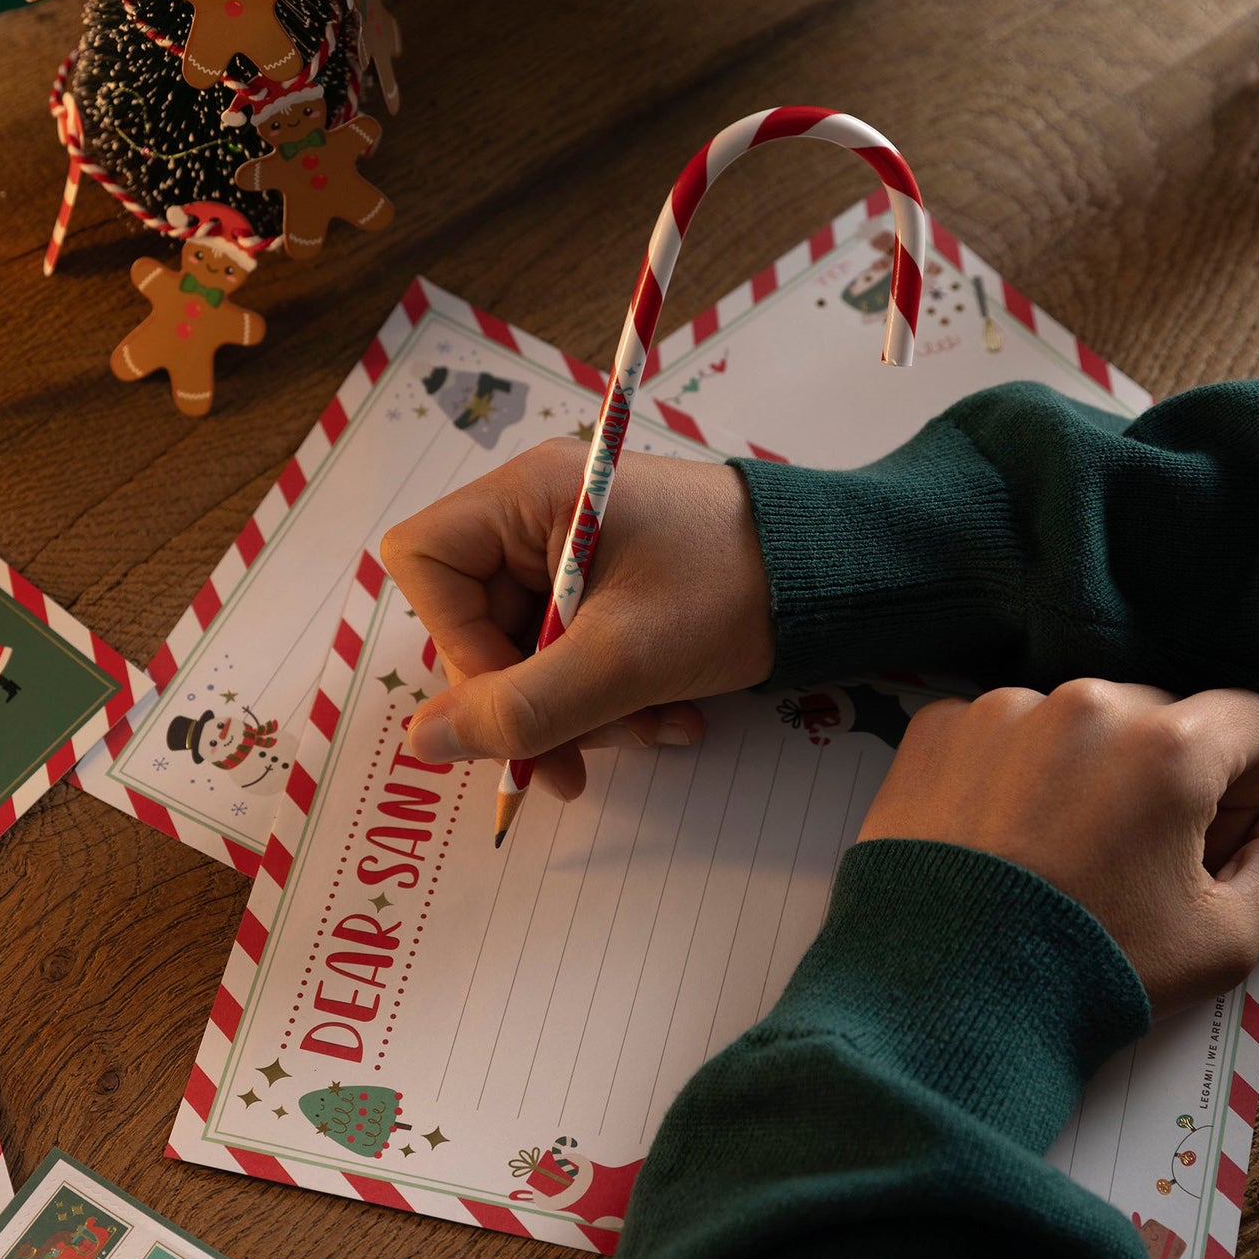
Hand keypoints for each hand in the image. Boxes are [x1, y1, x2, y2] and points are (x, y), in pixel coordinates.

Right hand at [381, 440, 773, 797]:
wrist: (838, 578)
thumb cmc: (732, 590)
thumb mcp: (622, 660)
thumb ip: (519, 708)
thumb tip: (420, 743)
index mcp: (527, 494)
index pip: (427, 563)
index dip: (453, 641)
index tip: (513, 697)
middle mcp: (537, 514)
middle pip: (475, 622)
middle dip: (532, 702)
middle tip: (578, 763)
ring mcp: (572, 551)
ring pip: (526, 653)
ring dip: (579, 713)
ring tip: (654, 732)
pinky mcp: (607, 586)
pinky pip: (571, 654)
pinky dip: (609, 699)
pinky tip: (669, 720)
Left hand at [858, 681, 1258, 1012]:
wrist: (944, 995)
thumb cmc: (1084, 970)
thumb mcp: (1226, 936)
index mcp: (1167, 746)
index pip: (1248, 721)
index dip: (1244, 782)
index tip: (1209, 831)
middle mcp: (1082, 707)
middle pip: (1155, 716)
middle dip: (1158, 774)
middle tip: (1125, 855)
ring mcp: (1000, 712)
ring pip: (1072, 722)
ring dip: (1077, 769)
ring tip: (1050, 851)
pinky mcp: (938, 730)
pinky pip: (998, 733)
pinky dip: (1005, 771)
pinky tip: (998, 836)